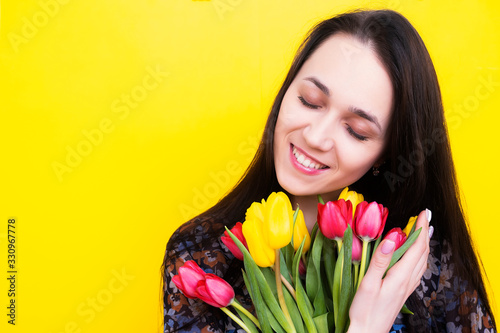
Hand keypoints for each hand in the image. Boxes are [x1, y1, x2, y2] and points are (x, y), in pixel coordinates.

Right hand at [347, 209, 431, 332]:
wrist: (368, 332)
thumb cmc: (364, 311)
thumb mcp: (368, 283)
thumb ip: (380, 260)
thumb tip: (393, 238)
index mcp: (400, 276)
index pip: (416, 247)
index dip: (421, 228)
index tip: (424, 213)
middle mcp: (407, 281)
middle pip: (422, 253)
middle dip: (425, 233)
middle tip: (426, 217)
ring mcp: (406, 288)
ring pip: (422, 262)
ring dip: (424, 245)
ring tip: (425, 233)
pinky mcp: (403, 292)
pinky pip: (417, 271)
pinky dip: (420, 258)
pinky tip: (416, 257)